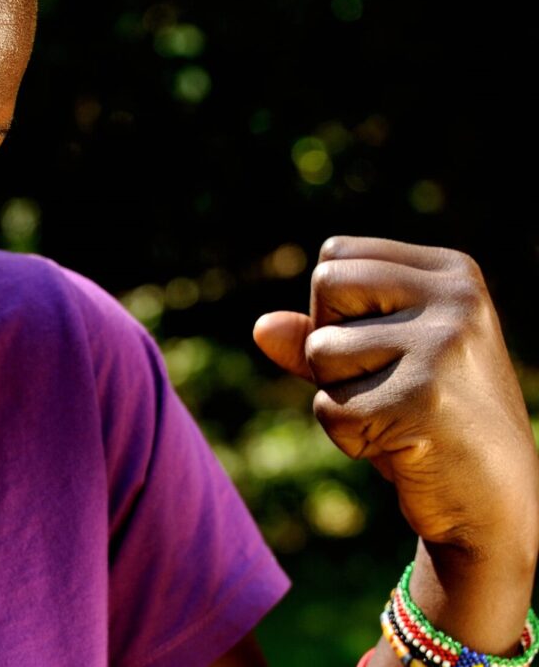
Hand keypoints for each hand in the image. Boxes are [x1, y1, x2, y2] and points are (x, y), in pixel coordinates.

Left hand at [253, 236, 538, 652]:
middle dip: (330, 344)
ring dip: (341, 396)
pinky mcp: (423, 398)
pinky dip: (350, 437)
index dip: (333, 308)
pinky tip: (403, 446)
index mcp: (451, 272)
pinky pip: (331, 408)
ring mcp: (443, 345)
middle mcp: (455, 297)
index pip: (336, 254)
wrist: (496, 503)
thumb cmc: (429, 419)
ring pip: (320, 350)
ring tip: (398, 416)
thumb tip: (261, 328)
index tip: (384, 345)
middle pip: (325, 283)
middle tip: (385, 383)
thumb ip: (318, 335)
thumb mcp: (376, 362)